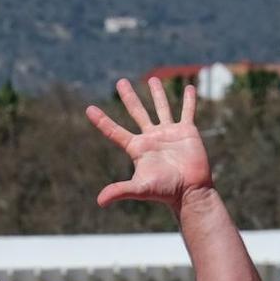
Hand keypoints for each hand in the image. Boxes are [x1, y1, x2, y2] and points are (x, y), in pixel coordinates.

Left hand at [85, 77, 214, 210]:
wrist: (190, 192)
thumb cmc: (165, 191)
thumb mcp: (140, 189)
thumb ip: (120, 191)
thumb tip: (99, 202)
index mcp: (138, 148)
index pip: (115, 132)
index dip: (102, 121)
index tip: (89, 109)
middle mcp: (151, 138)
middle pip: (137, 112)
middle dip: (129, 97)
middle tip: (120, 82)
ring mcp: (169, 133)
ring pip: (162, 108)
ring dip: (157, 94)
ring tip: (153, 79)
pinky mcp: (187, 132)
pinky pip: (187, 112)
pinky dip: (189, 100)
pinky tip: (190, 87)